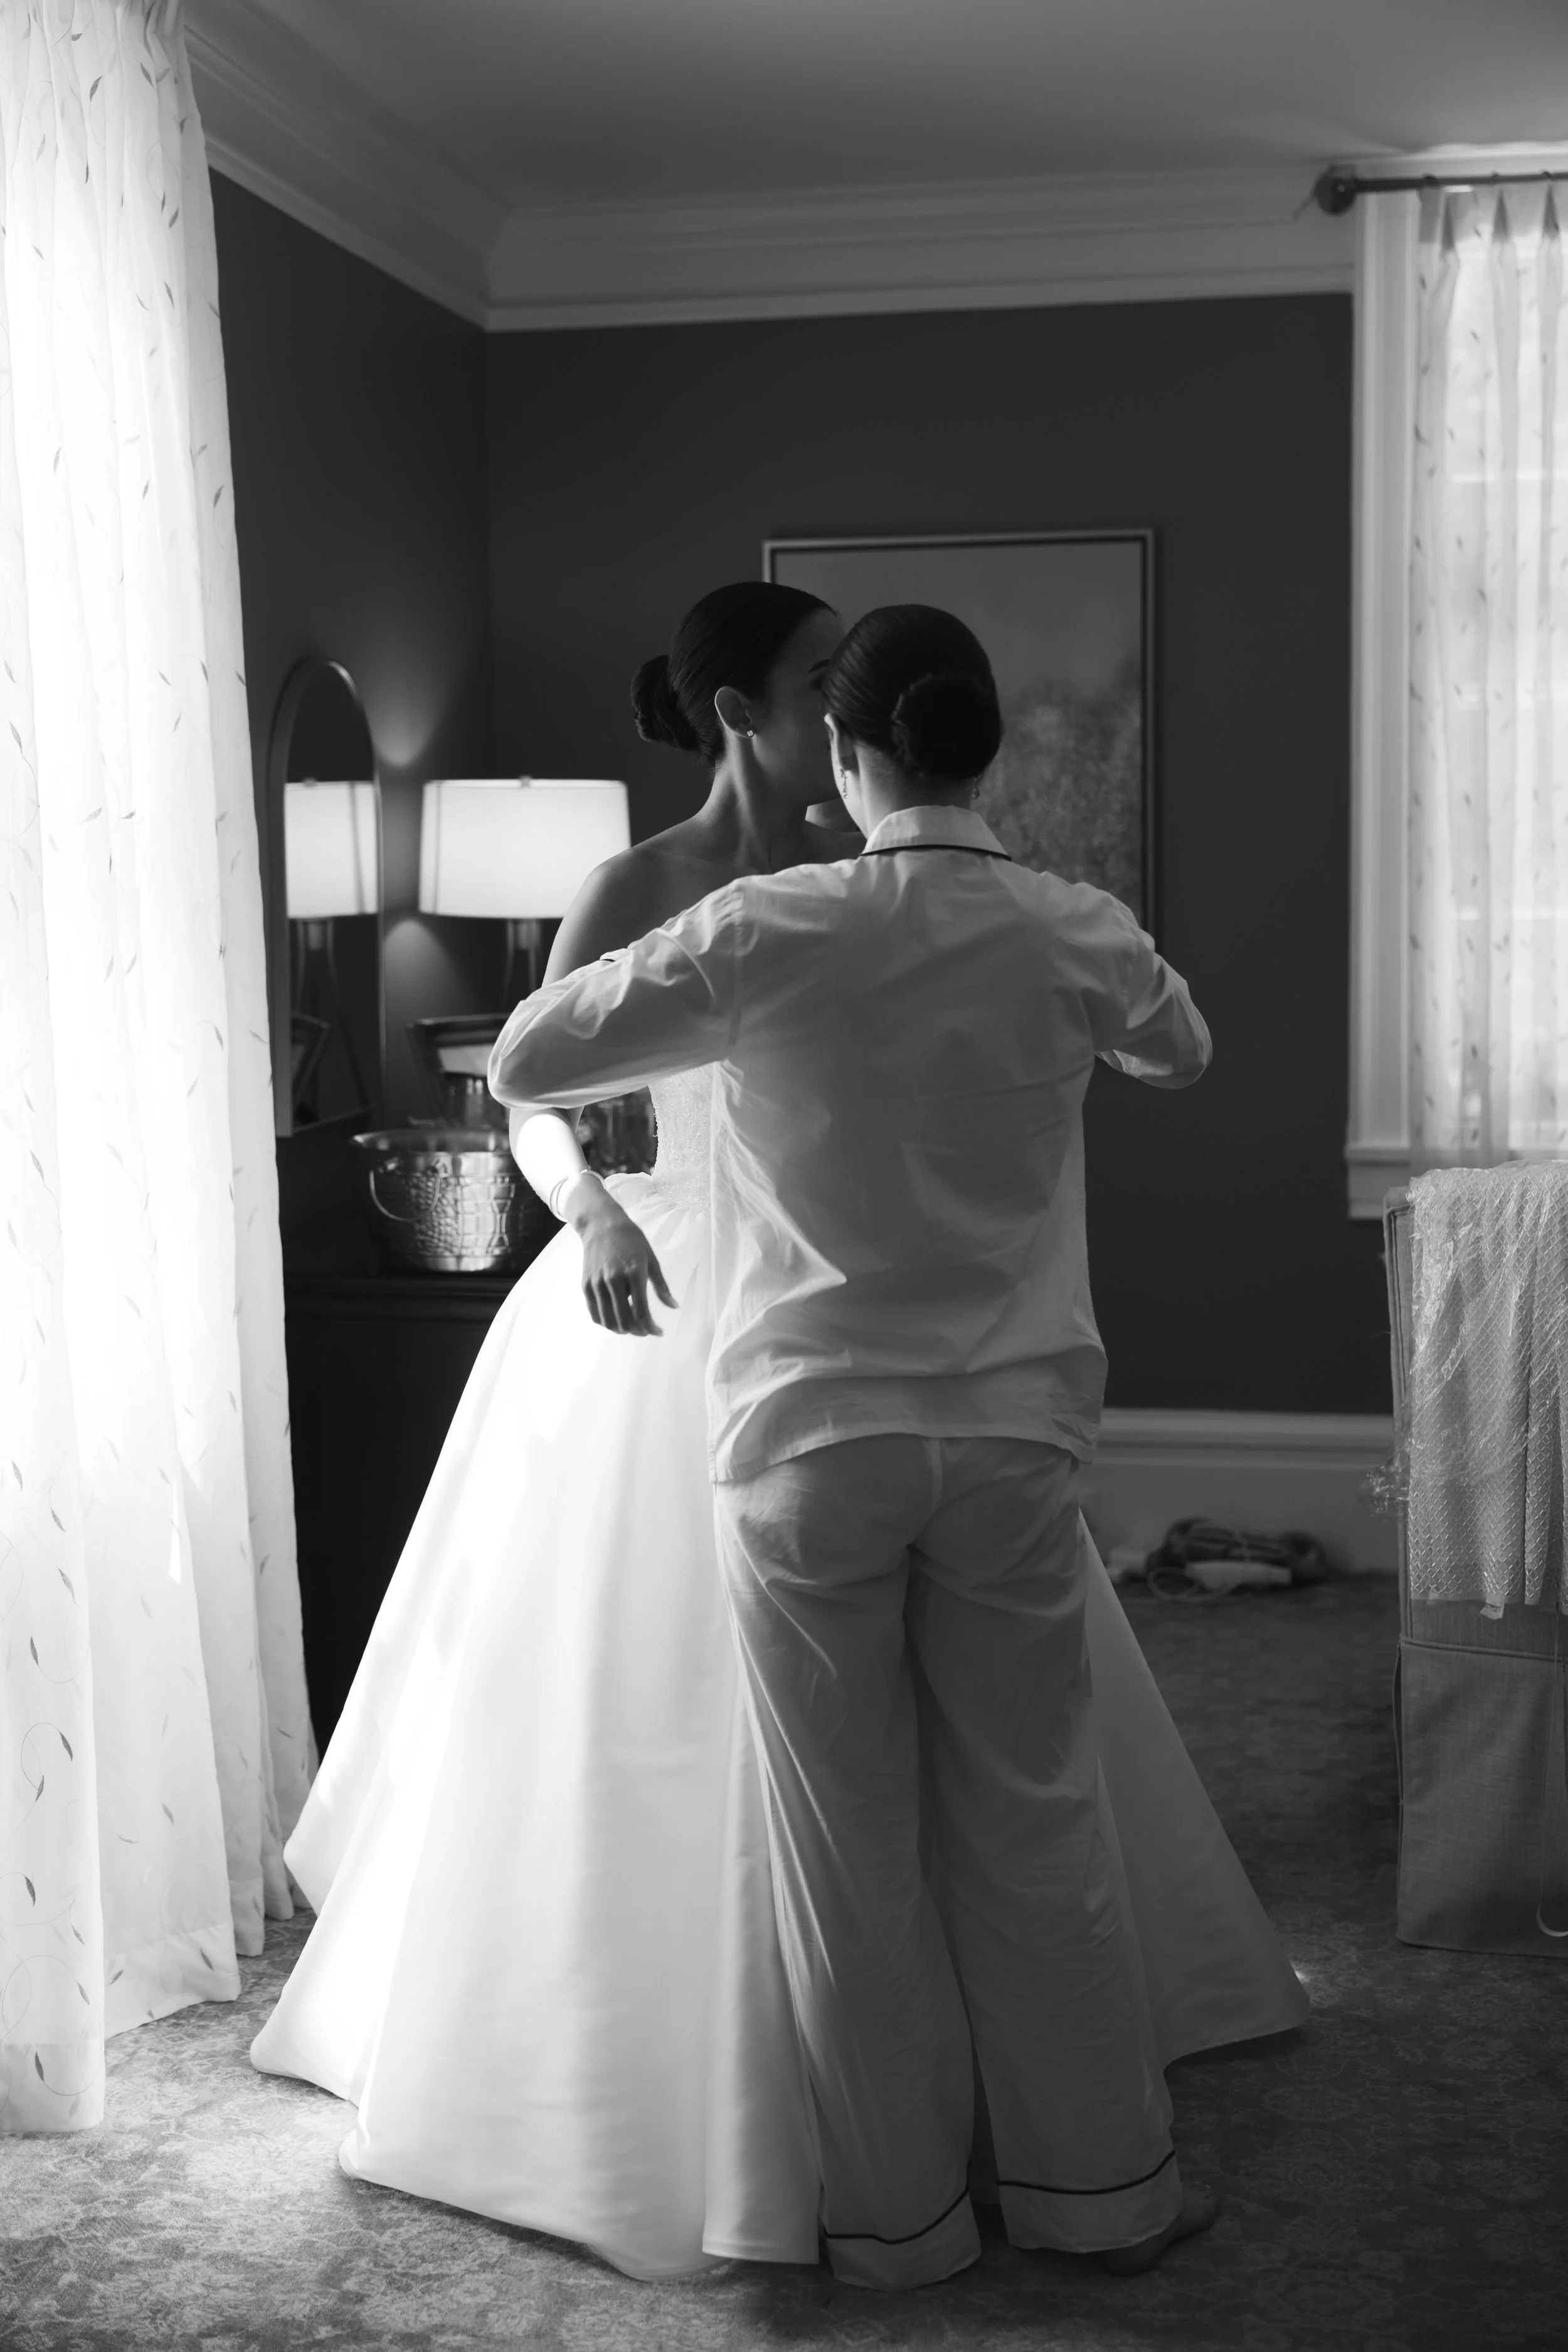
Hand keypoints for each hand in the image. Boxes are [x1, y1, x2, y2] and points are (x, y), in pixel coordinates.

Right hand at [574, 1194, 677, 1336]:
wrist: (601, 1224)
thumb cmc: (631, 1239)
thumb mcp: (651, 1259)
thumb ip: (661, 1286)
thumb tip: (674, 1307)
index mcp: (634, 1272)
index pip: (641, 1311)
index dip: (650, 1327)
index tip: (658, 1332)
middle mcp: (613, 1280)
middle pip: (624, 1320)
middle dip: (637, 1331)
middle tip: (645, 1330)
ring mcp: (597, 1283)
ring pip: (608, 1320)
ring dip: (622, 1330)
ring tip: (631, 1327)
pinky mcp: (586, 1285)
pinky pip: (594, 1314)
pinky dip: (606, 1322)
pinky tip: (615, 1320)